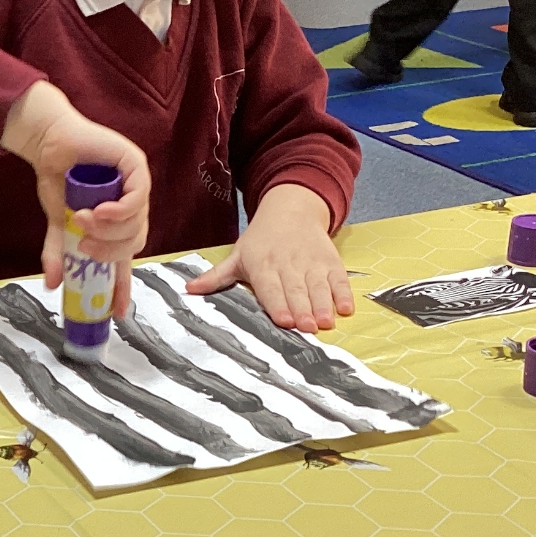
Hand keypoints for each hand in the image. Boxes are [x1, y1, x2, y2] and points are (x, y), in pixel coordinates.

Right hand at [2, 81, 149, 317]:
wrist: (48, 143)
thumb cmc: (56, 178)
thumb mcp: (57, 224)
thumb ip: (58, 252)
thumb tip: (50, 284)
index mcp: (117, 223)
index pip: (126, 259)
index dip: (122, 286)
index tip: (115, 312)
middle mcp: (131, 206)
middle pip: (134, 242)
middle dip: (108, 250)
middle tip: (83, 245)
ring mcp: (136, 186)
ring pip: (136, 223)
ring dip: (108, 229)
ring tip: (81, 220)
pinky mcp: (135, 165)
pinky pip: (137, 198)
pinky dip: (118, 211)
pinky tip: (100, 211)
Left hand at [185, 183, 352, 332]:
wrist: (291, 209)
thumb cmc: (261, 240)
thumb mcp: (237, 255)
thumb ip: (216, 276)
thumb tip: (189, 289)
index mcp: (262, 265)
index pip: (270, 288)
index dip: (277, 304)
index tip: (284, 320)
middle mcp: (288, 264)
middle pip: (296, 290)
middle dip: (302, 309)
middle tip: (307, 327)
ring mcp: (311, 262)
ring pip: (318, 286)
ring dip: (323, 304)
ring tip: (325, 322)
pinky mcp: (330, 260)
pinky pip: (338, 278)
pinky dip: (343, 293)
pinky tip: (346, 308)